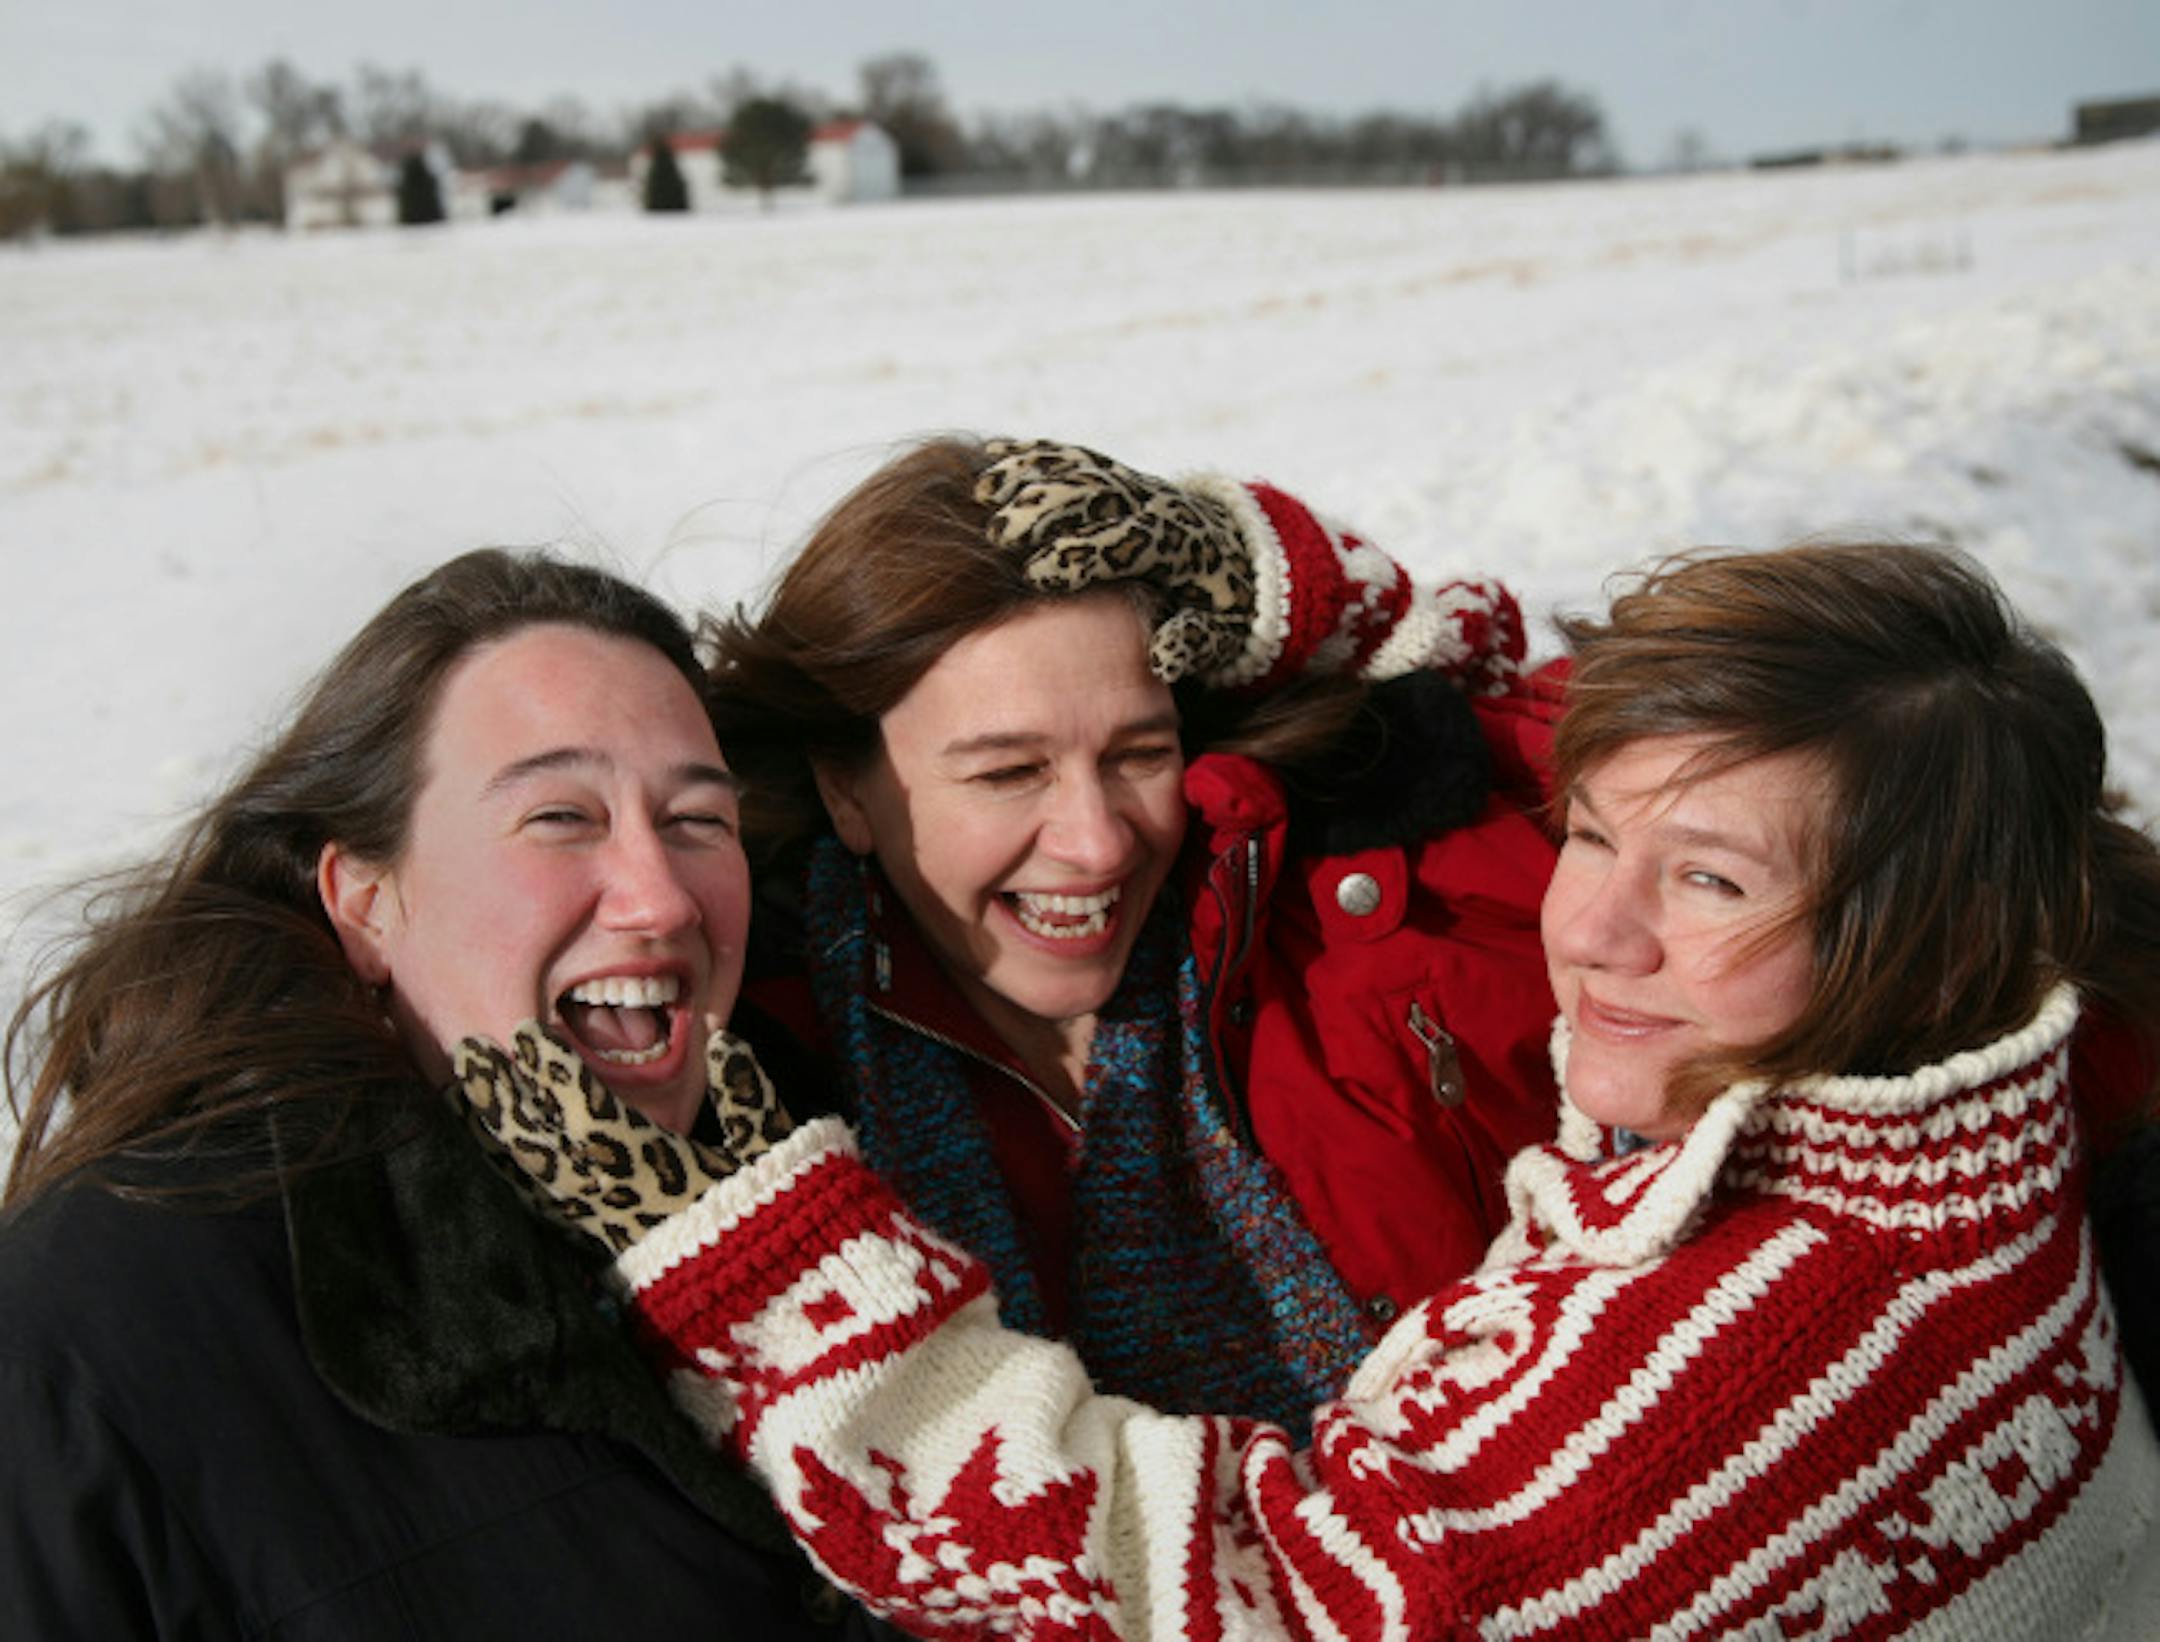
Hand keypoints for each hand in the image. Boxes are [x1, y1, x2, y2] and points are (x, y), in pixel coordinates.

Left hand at [450, 1019, 792, 1252]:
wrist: (782, 1313)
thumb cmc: (788, 1224)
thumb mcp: (782, 1153)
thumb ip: (749, 1097)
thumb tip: (724, 1041)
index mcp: (660, 1173)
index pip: (590, 1116)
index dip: (555, 1074)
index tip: (525, 1034)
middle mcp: (620, 1204)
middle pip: (546, 1146)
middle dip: (506, 1097)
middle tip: (468, 1052)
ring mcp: (607, 1230)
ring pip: (537, 1176)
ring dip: (498, 1133)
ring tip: (463, 1094)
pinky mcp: (604, 1250)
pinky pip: (546, 1209)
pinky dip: (516, 1177)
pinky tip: (497, 1156)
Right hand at [975, 438, 1257, 682]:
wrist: (1246, 555)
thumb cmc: (1225, 606)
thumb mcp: (1222, 634)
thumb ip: (1193, 642)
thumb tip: (1163, 658)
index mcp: (1175, 549)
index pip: (1121, 546)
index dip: (1079, 557)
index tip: (1036, 576)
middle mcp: (1153, 507)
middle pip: (1093, 496)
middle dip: (1045, 511)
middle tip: (999, 535)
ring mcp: (1135, 486)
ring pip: (1079, 468)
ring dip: (1030, 476)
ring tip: (984, 490)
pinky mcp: (1121, 477)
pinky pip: (1077, 458)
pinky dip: (1036, 455)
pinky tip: (998, 455)